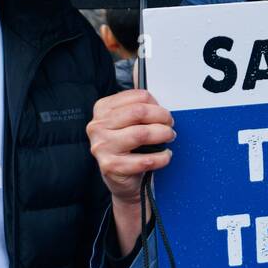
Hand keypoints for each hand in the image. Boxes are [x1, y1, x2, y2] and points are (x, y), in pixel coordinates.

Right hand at [88, 89, 174, 249]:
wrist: (121, 180)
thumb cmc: (128, 147)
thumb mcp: (128, 122)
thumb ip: (137, 106)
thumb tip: (148, 87)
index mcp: (102, 109)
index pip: (137, 97)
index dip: (156, 104)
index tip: (162, 113)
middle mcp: (98, 126)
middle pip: (139, 112)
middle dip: (162, 117)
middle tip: (169, 125)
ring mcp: (102, 146)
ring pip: (141, 133)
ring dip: (163, 135)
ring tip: (168, 138)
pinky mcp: (110, 165)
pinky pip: (145, 160)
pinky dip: (162, 157)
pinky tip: (165, 156)